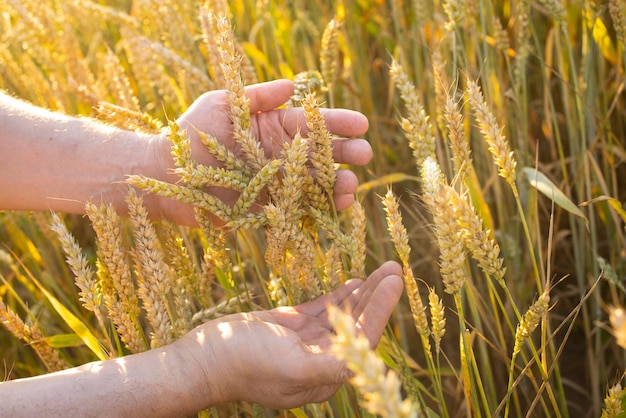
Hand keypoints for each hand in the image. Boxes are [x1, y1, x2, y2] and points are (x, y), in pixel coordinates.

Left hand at [144, 79, 370, 225]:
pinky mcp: (268, 209)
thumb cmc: (191, 135)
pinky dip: (319, 210)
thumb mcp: (222, 104)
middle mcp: (279, 155)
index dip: (338, 123)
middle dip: (345, 154)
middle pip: (320, 155)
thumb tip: (292, 85)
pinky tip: (336, 209)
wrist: (166, 175)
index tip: (362, 124)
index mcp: (272, 128)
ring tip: (353, 186)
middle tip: (365, 156)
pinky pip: (299, 209)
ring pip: (315, 184)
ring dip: (337, 185)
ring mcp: (276, 183)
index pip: (311, 124)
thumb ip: (257, 97)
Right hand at [178, 261, 402, 408]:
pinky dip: (340, 295)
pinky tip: (356, 281)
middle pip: (357, 324)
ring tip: (385, 268)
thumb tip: (362, 363)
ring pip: (343, 313)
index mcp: (324, 375)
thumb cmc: (243, 364)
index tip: (395, 282)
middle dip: (378, 296)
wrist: (202, 358)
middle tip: (396, 266)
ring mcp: (305, 342)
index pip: (362, 339)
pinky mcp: (291, 327)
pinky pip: (323, 308)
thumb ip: (326, 366)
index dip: (381, 309)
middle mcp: (320, 360)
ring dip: (363, 292)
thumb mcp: (288, 367)